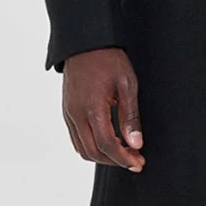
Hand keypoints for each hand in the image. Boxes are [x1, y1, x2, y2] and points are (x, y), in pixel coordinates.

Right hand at [62, 47, 145, 172]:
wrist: (86, 43)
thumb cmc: (108, 60)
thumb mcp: (127, 84)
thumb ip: (130, 116)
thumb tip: (136, 144)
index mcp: (92, 108)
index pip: (106, 145)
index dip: (123, 158)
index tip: (138, 162)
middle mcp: (76, 115)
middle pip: (93, 152)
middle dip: (115, 161)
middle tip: (134, 161)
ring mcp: (69, 114)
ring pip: (82, 149)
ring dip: (102, 156)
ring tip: (123, 153)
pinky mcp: (67, 111)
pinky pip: (76, 138)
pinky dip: (91, 147)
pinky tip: (107, 142)